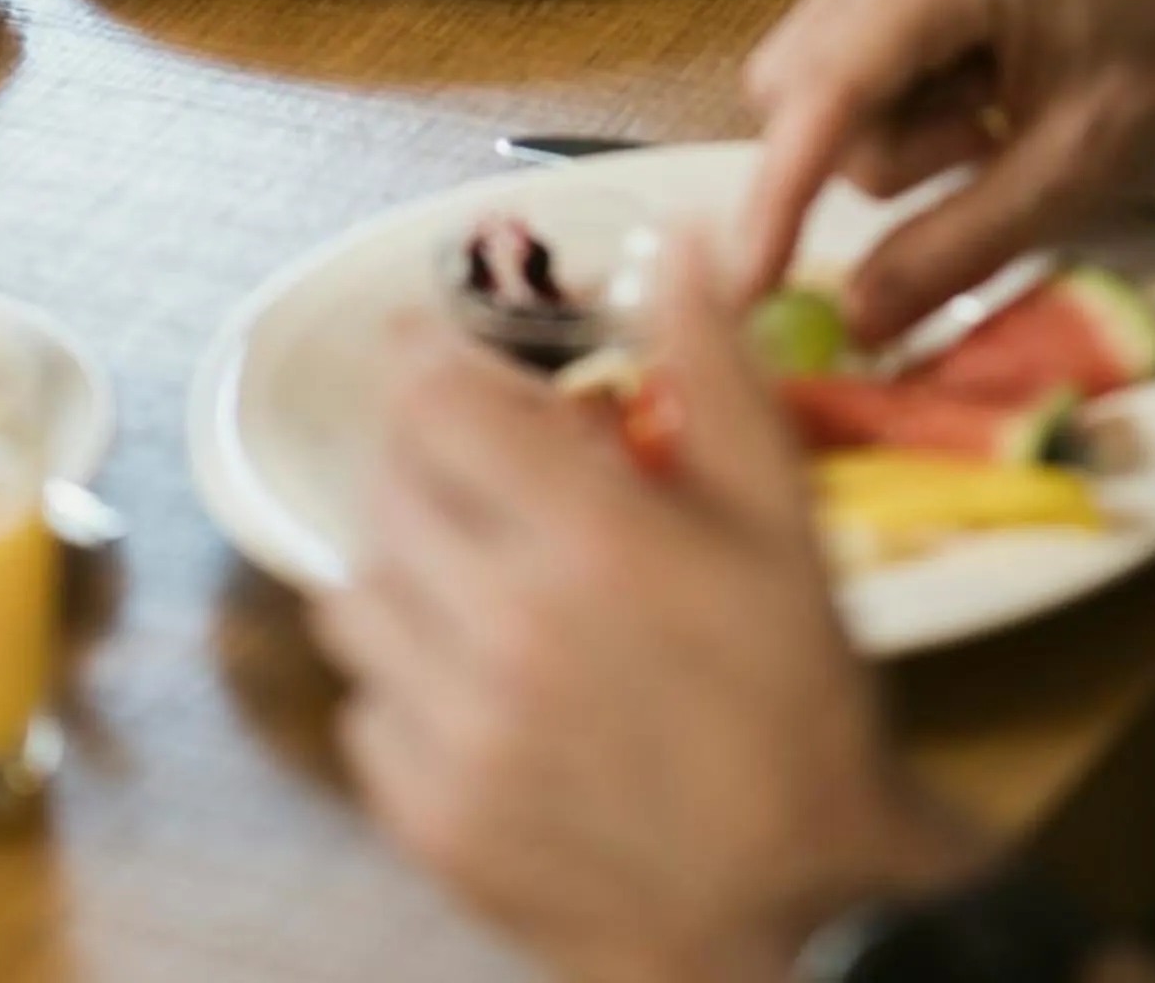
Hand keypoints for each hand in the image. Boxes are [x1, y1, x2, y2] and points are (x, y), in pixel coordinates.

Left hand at [310, 238, 987, 982]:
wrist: (800, 910)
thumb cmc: (800, 701)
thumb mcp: (784, 521)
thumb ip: (718, 370)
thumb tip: (678, 243)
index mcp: (591, 539)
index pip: (437, 403)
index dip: (420, 360)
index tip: (423, 349)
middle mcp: (499, 628)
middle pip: (385, 490)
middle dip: (421, 460)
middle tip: (474, 470)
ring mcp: (452, 733)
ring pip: (353, 599)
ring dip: (402, 568)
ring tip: (476, 580)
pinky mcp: (427, 821)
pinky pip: (363, 713)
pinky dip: (403, 685)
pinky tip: (478, 688)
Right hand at [740, 0, 1154, 336]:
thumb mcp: (1078, 175)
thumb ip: (955, 247)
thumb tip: (854, 320)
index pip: (822, 92)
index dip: (775, 195)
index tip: (743, 289)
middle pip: (801, 83)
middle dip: (870, 156)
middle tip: (984, 164)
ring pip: (829, 84)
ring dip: (905, 142)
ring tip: (1009, 134)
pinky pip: (868, 70)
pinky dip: (918, 119)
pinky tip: (997, 114)